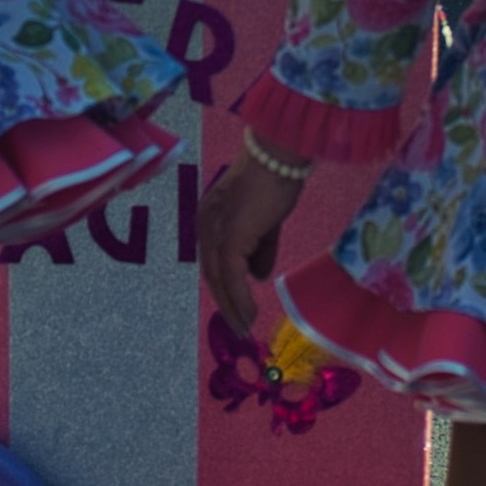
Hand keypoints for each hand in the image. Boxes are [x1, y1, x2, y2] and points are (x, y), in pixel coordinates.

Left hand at [198, 144, 304, 335]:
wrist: (279, 158)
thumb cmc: (275, 180)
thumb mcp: (266, 220)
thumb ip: (260, 248)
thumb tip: (259, 277)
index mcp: (209, 218)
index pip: (214, 260)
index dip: (224, 286)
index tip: (236, 308)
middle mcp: (206, 226)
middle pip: (212, 273)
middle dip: (226, 302)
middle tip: (239, 328)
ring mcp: (216, 231)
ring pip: (220, 279)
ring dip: (233, 307)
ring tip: (245, 328)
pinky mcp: (230, 237)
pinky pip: (232, 277)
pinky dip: (240, 299)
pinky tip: (250, 314)